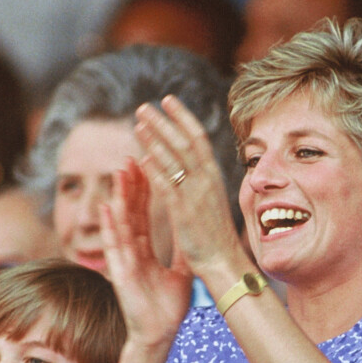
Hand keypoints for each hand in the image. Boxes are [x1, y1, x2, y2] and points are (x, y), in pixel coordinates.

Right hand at [101, 158, 192, 345]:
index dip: (145, 190)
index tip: (149, 165)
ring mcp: (124, 259)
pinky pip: (114, 246)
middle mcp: (132, 250)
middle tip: (132, 157)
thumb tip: (196, 232)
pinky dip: (111, 226)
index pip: (145, 213)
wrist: (160, 333)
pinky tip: (107, 207)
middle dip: (132, 185)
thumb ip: (184, 251)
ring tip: (121, 171)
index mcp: (145, 249)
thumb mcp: (182, 272)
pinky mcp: (120, 272)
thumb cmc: (168, 306)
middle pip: (131, 212)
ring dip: (120, 197)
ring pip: (121, 222)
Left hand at [135, 95, 244, 278]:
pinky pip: (169, 187)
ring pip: (175, 160)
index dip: (182, 117)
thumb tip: (189, 166)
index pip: (198, 138)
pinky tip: (142, 158)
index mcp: (213, 177)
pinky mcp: (185, 213)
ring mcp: (196, 196)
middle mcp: (206, 181)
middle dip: (163, 122)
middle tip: (142, 107)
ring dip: (155, 139)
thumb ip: (200, 182)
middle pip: (184, 142)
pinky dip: (156, 171)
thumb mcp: (211, 201)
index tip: (167, 100)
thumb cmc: (217, 236)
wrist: (224, 262)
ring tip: (137, 123)